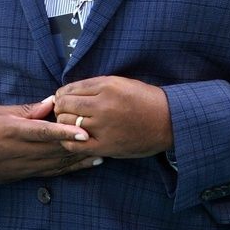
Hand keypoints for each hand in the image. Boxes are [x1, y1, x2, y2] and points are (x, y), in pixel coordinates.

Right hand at [0, 98, 102, 185]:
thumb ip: (26, 109)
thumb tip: (51, 102)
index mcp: (11, 131)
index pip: (42, 132)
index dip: (65, 132)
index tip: (85, 131)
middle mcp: (20, 151)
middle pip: (57, 148)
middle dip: (82, 143)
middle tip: (106, 134)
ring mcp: (26, 166)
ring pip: (60, 161)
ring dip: (83, 155)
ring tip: (107, 147)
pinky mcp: (28, 175)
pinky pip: (56, 171)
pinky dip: (75, 167)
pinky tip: (91, 162)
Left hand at [53, 76, 172, 157]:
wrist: (168, 121)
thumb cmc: (144, 100)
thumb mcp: (120, 83)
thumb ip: (94, 86)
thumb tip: (68, 91)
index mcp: (106, 86)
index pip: (69, 89)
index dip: (61, 94)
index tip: (62, 98)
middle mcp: (102, 105)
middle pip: (64, 105)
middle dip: (60, 107)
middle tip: (64, 111)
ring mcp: (103, 127)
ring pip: (67, 123)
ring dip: (64, 122)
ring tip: (69, 122)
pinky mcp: (106, 146)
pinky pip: (75, 143)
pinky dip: (68, 139)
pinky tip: (72, 136)